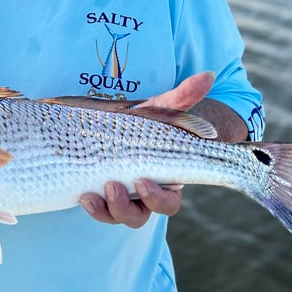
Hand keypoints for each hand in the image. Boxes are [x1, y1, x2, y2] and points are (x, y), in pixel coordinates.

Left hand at [79, 72, 214, 227]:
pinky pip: (99, 210)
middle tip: (112, 186)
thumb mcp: (161, 107)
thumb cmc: (145, 120)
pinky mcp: (101, 195)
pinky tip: (83, 196)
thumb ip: (183, 96)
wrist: (117, 124)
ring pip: (118, 216)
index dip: (157, 198)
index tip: (142, 181)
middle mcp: (144, 194)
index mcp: (164, 178)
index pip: (168, 201)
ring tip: (91, 195)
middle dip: (126, 208)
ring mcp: (122, 197)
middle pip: (141, 216)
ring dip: (106, 210)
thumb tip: (208, 75)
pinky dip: (93, 207)